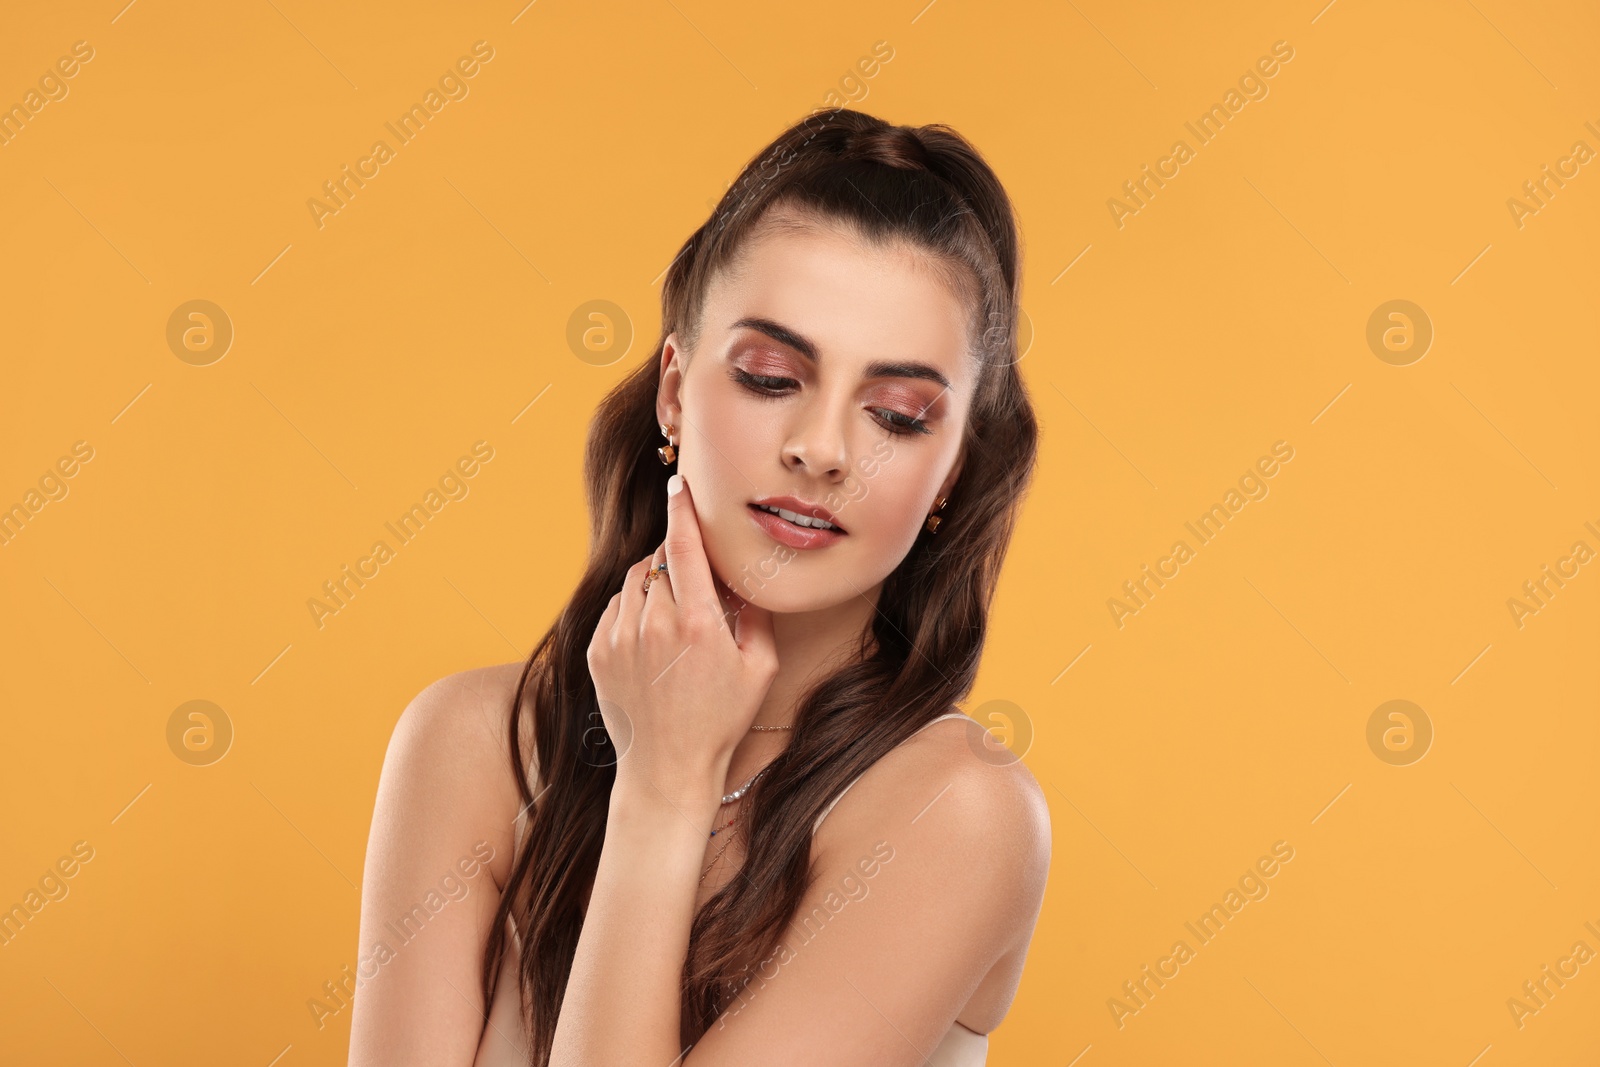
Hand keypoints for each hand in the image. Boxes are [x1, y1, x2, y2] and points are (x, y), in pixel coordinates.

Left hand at [586, 473, 778, 813]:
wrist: (667, 770)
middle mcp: (653, 625)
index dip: (682, 510)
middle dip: (677, 560)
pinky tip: (652, 637)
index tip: (680, 483)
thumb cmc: (721, 721)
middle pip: (660, 560)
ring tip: (674, 616)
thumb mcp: (759, 668)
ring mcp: (619, 638)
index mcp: (696, 624)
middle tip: (695, 586)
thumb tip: (743, 575)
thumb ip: (753, 615)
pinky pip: (616, 608)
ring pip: (635, 581)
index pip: (685, 547)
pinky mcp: (597, 652)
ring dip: (654, 583)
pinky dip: (634, 609)